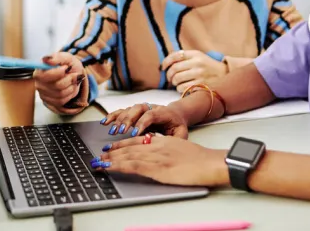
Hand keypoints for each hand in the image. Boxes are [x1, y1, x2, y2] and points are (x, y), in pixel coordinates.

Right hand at [33, 52, 84, 107]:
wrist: (73, 74)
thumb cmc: (68, 64)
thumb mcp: (66, 57)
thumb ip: (57, 57)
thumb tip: (46, 59)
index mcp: (39, 71)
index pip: (45, 75)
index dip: (58, 72)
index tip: (66, 68)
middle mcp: (38, 83)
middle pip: (56, 86)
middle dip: (69, 80)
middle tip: (74, 74)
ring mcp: (43, 94)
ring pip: (61, 94)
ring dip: (71, 87)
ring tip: (71, 81)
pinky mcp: (49, 102)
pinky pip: (62, 101)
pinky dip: (69, 94)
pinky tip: (69, 88)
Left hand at [91, 134, 228, 187]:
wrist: (211, 163)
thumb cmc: (202, 160)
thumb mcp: (182, 150)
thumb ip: (169, 150)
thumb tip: (161, 156)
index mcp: (164, 141)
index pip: (139, 141)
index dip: (123, 144)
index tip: (112, 147)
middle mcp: (157, 146)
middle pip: (130, 147)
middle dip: (113, 151)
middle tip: (99, 154)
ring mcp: (156, 156)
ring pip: (128, 155)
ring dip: (110, 159)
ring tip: (98, 162)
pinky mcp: (157, 168)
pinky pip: (132, 165)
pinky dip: (118, 165)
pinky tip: (109, 167)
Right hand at [100, 102, 188, 138]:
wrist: (176, 115)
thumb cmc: (177, 127)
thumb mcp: (181, 134)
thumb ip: (175, 139)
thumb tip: (163, 145)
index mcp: (163, 112)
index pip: (151, 115)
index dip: (142, 123)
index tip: (134, 133)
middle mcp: (151, 107)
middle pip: (137, 109)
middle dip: (128, 120)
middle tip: (120, 132)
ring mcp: (142, 109)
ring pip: (128, 110)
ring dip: (119, 120)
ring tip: (112, 131)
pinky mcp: (134, 112)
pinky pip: (122, 112)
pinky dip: (113, 116)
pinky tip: (105, 122)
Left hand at [161, 50, 226, 92]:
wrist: (224, 75)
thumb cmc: (207, 66)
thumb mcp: (198, 57)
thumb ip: (184, 57)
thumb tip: (165, 63)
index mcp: (195, 54)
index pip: (175, 55)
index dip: (166, 62)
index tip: (162, 67)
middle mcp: (197, 63)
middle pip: (174, 69)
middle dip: (169, 75)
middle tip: (170, 78)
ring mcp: (200, 74)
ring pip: (177, 79)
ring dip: (174, 83)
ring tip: (177, 83)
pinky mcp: (201, 85)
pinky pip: (182, 88)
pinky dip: (179, 89)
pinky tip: (183, 87)